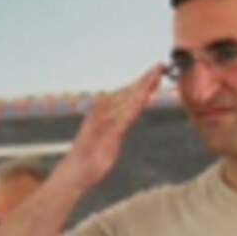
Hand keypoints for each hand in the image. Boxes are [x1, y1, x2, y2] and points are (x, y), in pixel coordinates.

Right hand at [58, 67, 162, 192]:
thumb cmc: (91, 153)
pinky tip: (146, 97)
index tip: (156, 70)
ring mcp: (106, 120)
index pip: (127, 92)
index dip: (142, 81)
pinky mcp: (109, 133)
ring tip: (156, 74)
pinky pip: (126, 116)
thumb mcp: (107, 134)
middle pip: (129, 92)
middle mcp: (103, 110)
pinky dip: (136, 105)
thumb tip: (125, 116)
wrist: (76, 170)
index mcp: (104, 108)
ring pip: (129, 100)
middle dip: (145, 79)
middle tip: (160, 65)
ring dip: (143, 87)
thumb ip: (117, 122)